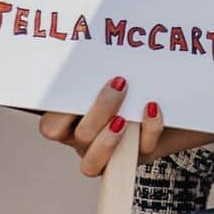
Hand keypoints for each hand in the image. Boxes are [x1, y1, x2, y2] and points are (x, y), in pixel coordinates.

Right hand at [38, 76, 164, 176]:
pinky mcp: (137, 156)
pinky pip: (141, 150)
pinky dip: (149, 128)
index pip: (51, 127)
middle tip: (118, 84)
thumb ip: (97, 76)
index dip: (59, 114)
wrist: (162, 107)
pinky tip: (153, 107)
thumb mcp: (106, 82)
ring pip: (94, 162)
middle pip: (81, 137)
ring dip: (109, 138)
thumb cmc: (125, 89)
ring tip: (125, 114)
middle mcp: (86, 143)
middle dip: (99, 111)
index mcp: (71, 123)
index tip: (79, 89)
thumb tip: (97, 51)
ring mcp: (109, 155)